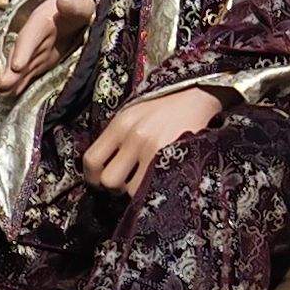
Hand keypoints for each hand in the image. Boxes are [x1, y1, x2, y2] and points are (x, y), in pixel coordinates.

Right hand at [0, 0, 91, 87]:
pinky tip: (10, 95)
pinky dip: (19, 85)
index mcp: (41, 21)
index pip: (31, 36)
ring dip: (13, 81)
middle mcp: (33, 38)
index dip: (23, 50)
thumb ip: (74, 5)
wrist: (73, 16)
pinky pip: (27, 75)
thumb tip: (63, 2)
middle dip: (11, 70)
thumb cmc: (78, 10)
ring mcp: (34, 52)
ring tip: (3, 93)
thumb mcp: (80, 5)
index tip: (17, 65)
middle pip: (20, 54)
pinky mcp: (38, 64)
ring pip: (21, 67)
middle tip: (3, 84)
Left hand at [79, 85, 216, 199]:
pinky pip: (151, 188)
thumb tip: (101, 171)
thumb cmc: (164, 110)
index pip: (91, 160)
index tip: (100, 182)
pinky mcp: (172, 157)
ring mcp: (153, 147)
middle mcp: (134, 135)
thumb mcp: (133, 116)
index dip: (92, 177)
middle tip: (125, 184)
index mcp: (120, 124)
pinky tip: (157, 182)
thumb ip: (116, 140)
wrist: (198, 97)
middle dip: (114, 188)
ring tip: (145, 181)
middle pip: (108, 180)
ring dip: (135, 191)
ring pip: (129, 190)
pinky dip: (152, 191)